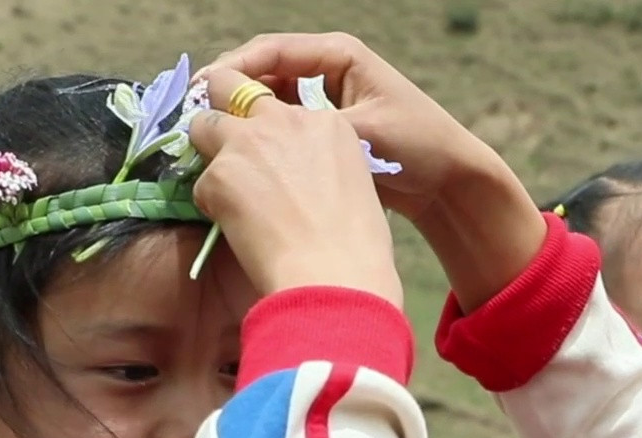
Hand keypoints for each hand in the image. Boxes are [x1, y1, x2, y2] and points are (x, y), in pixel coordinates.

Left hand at [188, 72, 402, 308]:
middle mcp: (284, 120)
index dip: (264, 123)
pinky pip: (200, 182)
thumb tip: (295, 175)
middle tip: (221, 142)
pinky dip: (210, 204)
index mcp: (324, 122)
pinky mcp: (219, 174)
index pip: (277, 102)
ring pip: (201, 124)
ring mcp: (248, 143)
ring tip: (225, 191)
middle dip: (220, 106)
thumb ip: (319, 163)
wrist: (336, 276)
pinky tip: (235, 230)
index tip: (264, 147)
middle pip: (229, 87)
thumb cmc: (356, 247)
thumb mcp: (353, 183)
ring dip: (207, 151)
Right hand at [200, 32, 486, 222]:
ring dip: (242, 115)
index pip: (271, 51)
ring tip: (210, 139)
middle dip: (229, 91)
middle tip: (193, 116)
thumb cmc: (416, 147)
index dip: (233, 69)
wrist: (448, 183)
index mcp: (338, 55)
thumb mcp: (362, 133)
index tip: (202, 92)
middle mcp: (328, 68)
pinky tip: (240, 157)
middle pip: (263, 70)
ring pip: (268, 99)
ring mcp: (324, 98)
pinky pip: (281, 124)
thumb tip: (258, 133)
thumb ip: (309, 129)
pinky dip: (261, 136)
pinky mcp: (323, 127)